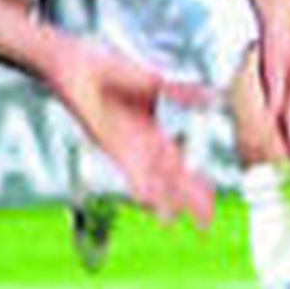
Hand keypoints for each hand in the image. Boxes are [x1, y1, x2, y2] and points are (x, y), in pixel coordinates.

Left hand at [45, 34, 215, 227]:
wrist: (75, 65)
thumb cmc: (108, 71)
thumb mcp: (154, 81)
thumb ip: (183, 91)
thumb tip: (214, 95)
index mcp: (152, 135)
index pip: (180, 167)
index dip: (197, 186)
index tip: (211, 203)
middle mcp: (138, 147)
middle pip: (169, 179)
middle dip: (186, 200)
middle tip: (203, 223)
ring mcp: (123, 145)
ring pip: (149, 178)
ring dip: (160, 199)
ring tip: (171, 219)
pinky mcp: (106, 141)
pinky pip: (126, 165)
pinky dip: (138, 181)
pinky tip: (145, 197)